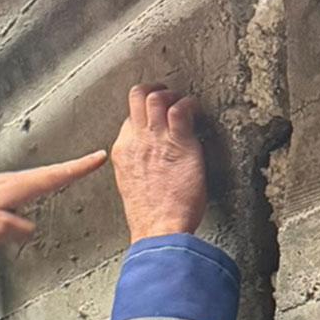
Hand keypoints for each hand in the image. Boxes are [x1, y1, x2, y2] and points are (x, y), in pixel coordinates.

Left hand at [0, 151, 108, 247]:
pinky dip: (22, 196)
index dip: (80, 166)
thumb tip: (29, 229)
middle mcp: (8, 181)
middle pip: (45, 175)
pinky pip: (12, 194)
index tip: (97, 157)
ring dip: (44, 183)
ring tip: (59, 181)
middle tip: (86, 165)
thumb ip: (22, 230)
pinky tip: (18, 203)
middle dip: (67, 171)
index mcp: (18, 186)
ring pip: (27, 185)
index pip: (57, 175)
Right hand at [111, 83, 206, 241]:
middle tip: (168, 96)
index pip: (129, 119)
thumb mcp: (132, 186)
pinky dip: (191, 104)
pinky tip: (197, 112)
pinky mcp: (178, 142)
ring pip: (155, 95)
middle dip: (153, 90)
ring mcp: (156, 139)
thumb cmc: (150, 216)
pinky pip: (181, 108)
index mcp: (123, 152)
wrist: (158, 228)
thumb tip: (150, 160)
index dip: (145, 114)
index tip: (158, 118)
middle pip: (136, 97)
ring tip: (184, 101)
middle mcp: (136, 140)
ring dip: (173, 94)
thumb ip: (138, 166)